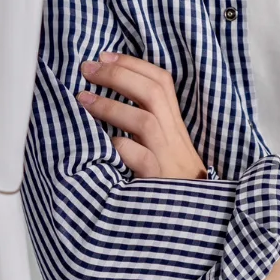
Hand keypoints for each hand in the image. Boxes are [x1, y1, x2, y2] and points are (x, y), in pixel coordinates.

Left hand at [76, 51, 207, 180]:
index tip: (104, 57)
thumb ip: (148, 127)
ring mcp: (168, 159)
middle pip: (154, 92)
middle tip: (88, 69)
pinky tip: (100, 145)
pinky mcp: (159, 182)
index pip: (162, 82)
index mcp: (175, 127)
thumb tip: (112, 101)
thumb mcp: (167, 151)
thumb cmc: (173, 185)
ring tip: (82, 99)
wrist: (197, 223)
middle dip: (119, 75)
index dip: (133, 64)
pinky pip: (139, 158)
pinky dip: (119, 147)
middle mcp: (174, 138)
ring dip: (111, 106)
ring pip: (144, 121)